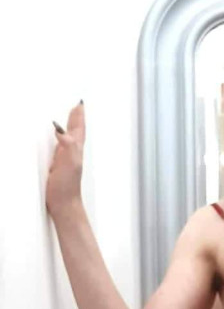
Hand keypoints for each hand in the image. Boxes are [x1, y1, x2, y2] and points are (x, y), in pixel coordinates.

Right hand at [46, 101, 84, 217]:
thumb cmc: (67, 186)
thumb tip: (61, 129)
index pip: (78, 129)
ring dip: (70, 127)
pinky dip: (61, 139)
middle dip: (75, 118)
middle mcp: (72, 152)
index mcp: (75, 149)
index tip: (79, 104)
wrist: (64, 204)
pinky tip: (59, 141)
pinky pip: (61, 147)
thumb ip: (68, 145)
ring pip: (69, 138)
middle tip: (77, 107)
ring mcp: (66, 159)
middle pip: (75, 131)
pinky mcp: (59, 166)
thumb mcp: (69, 162)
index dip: (78, 117)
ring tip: (70, 118)